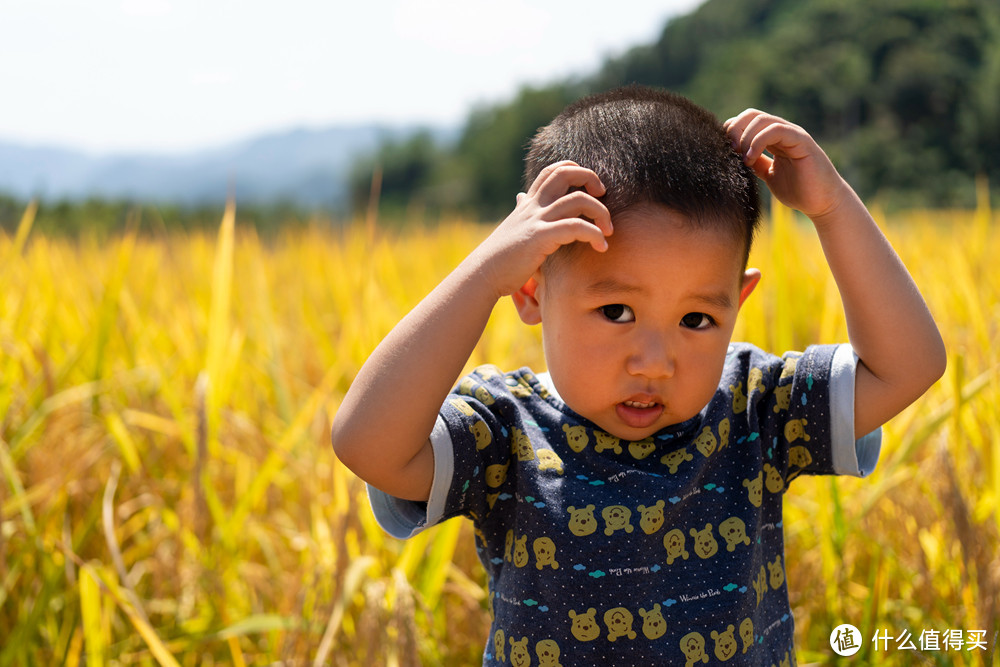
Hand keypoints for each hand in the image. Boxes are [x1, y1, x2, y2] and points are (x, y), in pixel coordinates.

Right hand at [476, 161, 612, 297]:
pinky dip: (594, 234)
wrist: (483, 274)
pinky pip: (575, 227)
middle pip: (566, 173)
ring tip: (608, 231)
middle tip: (603, 197)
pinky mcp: (540, 237)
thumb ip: (522, 210)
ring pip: (577, 199)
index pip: (553, 170)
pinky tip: (601, 246)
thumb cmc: (501, 256)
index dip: (575, 170)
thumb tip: (520, 196)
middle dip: (591, 178)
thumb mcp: (513, 226)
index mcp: (529, 203)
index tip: (590, 188)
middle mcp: (534, 206)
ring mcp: (537, 220)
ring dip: (601, 212)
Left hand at [724, 109, 849, 220]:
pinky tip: (750, 160)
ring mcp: (793, 134)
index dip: (730, 132)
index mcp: (773, 138)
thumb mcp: (767, 175)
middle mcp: (783, 132)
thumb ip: (754, 162)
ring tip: (741, 159)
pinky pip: (776, 130)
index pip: (746, 121)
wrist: (821, 203)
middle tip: (728, 152)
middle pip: (751, 115)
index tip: (723, 152)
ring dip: (744, 138)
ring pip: (761, 120)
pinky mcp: (802, 141)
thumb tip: (731, 157)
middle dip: (734, 131)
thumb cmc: (797, 190)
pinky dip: (758, 142)